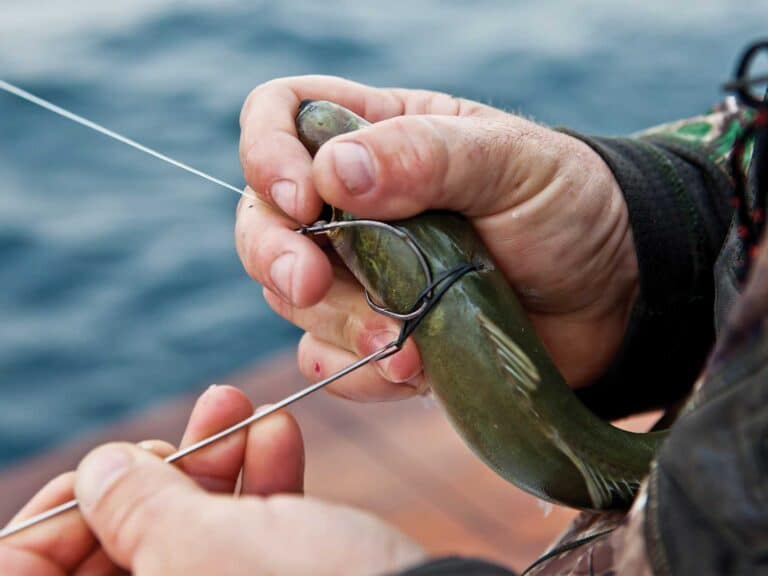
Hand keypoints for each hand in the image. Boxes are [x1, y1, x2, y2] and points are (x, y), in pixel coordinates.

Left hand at [0, 386, 423, 574]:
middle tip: (186, 433)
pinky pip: (246, 536)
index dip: (51, 528)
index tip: (101, 476)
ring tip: (243, 409)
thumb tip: (100, 470)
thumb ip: (132, 506)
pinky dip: (258, 483)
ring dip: (215, 462)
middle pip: (118, 552)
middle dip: (152, 476)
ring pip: (189, 533)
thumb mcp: (204, 550)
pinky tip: (278, 434)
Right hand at [236, 75, 637, 395]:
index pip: (283, 118)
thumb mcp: (512, 161)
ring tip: (407, 341)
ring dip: (339, 326)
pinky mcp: (380, 337)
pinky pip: (331, 362)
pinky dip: (359, 372)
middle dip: (274, 255)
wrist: (614, 296)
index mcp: (378, 136)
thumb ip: (426, 154)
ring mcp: (363, 276)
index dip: (269, 153)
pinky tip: (412, 367)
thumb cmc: (569, 206)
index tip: (303, 199)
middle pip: (263, 218)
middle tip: (312, 286)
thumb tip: (334, 171)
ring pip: (294, 300)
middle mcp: (354, 205)